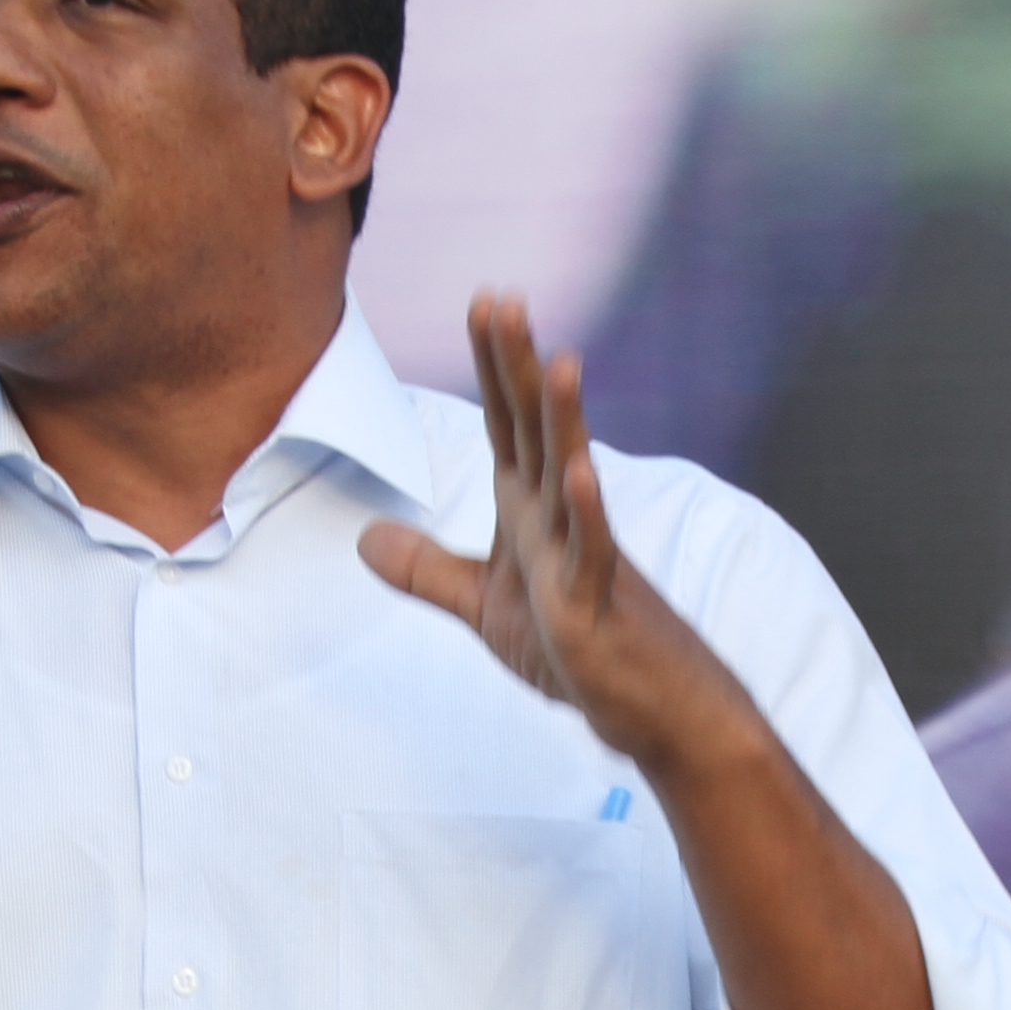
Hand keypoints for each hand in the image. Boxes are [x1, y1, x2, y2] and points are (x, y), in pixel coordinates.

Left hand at [360, 291, 952, 1009]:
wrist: (648, 713)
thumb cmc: (577, 655)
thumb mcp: (484, 608)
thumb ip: (426, 570)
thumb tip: (363, 538)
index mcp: (529, 512)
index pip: (505, 425)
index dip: (493, 365)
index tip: (485, 300)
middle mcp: (557, 521)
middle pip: (531, 431)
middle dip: (516, 365)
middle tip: (501, 296)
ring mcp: (582, 560)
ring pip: (567, 479)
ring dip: (560, 421)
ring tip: (556, 359)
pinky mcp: (597, 608)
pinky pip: (592, 553)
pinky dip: (584, 512)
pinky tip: (575, 471)